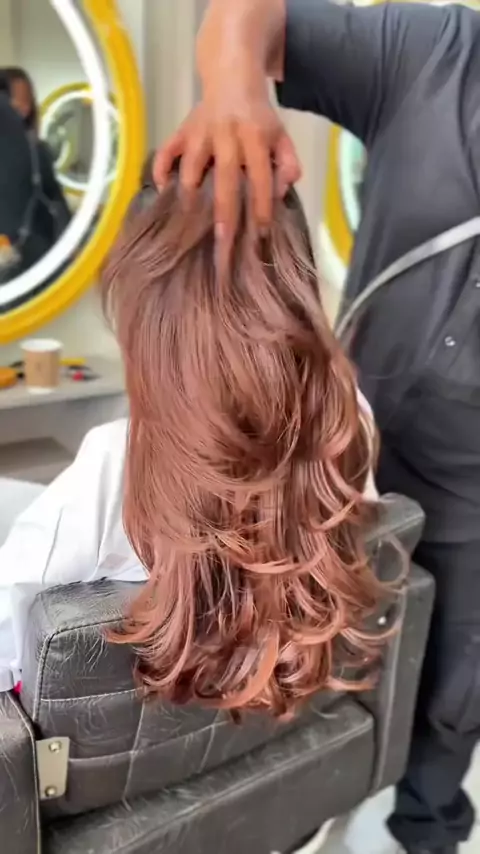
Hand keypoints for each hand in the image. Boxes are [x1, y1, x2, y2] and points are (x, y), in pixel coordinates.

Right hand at [154, 80, 300, 238]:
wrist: (232, 78)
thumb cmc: (258, 118)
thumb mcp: (281, 135)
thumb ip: (288, 163)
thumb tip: (281, 192)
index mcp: (255, 136)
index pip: (260, 177)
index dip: (260, 206)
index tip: (259, 233)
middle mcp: (227, 135)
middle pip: (225, 179)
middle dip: (224, 213)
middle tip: (222, 242)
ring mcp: (200, 133)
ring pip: (191, 167)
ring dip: (189, 196)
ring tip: (190, 224)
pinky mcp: (182, 131)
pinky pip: (166, 152)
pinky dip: (161, 171)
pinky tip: (164, 192)